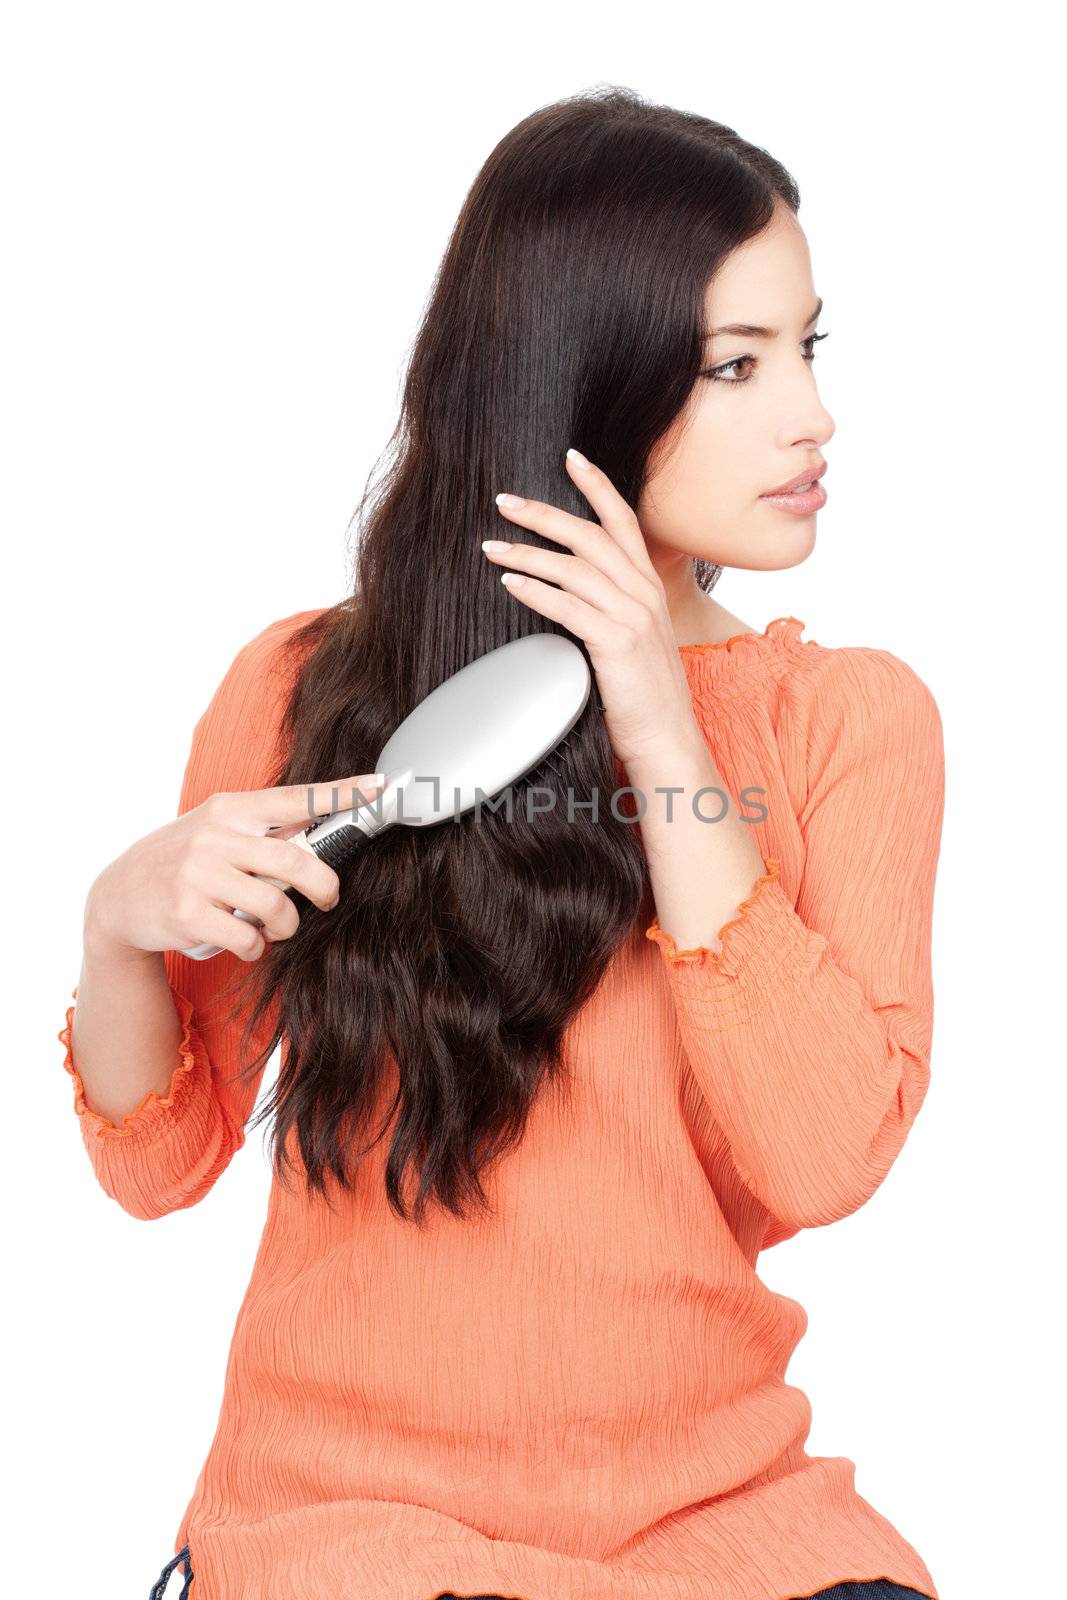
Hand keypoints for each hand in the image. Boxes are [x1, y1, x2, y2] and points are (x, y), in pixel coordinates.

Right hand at [83, 775, 384, 964]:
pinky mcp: (188, 913)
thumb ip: (261, 829)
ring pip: (276, 905)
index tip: (376, 790)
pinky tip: (247, 941)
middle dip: (325, 886)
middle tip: (329, 899)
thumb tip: (322, 828)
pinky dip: (257, 946)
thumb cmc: (180, 860)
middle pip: (296, 859)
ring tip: (277, 926)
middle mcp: (215, 836)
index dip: (339, 795)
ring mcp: (199, 875)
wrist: (117, 896)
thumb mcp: (215, 830)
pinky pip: (248, 938)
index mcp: (230, 809)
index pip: (294, 797)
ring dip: (287, 925)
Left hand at [482, 448, 701, 768]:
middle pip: (590, 535)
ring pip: (574, 568)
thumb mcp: (635, 639)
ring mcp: (633, 617)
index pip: (623, 522)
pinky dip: (536, 590)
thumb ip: (612, 608)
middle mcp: (644, 594)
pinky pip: (569, 607)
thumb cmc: (644, 695)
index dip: (597, 486)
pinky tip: (510, 582)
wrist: (666, 738)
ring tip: (491, 546)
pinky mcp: (616, 643)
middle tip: (504, 500)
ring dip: (527, 553)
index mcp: (649, 588)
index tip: (571, 458)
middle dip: (544, 513)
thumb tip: (573, 588)